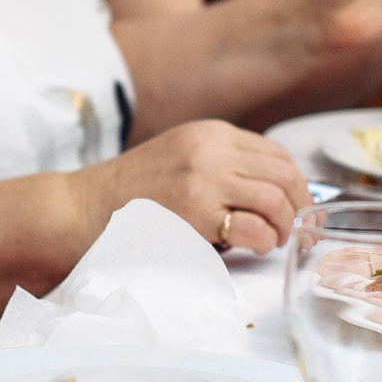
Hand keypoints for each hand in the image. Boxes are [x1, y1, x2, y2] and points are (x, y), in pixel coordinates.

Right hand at [97, 117, 310, 254]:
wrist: (82, 210)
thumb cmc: (129, 196)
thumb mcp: (180, 160)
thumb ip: (222, 166)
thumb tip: (276, 195)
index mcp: (210, 134)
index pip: (276, 154)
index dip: (297, 185)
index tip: (298, 209)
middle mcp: (211, 149)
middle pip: (284, 174)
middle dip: (299, 207)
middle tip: (295, 232)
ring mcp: (203, 178)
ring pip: (276, 199)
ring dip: (284, 226)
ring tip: (273, 241)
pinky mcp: (196, 212)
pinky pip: (255, 227)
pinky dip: (264, 241)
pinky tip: (254, 247)